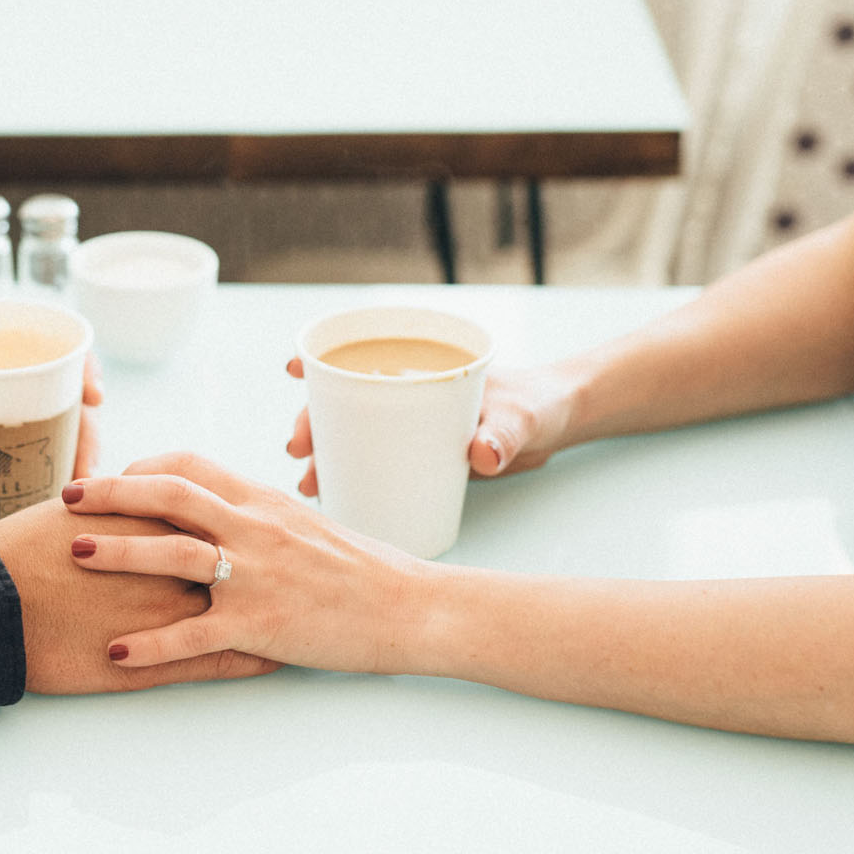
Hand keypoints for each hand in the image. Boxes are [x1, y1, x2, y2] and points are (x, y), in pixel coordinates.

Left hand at [0, 314, 104, 488]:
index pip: (55, 345)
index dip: (84, 367)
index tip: (93, 395)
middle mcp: (9, 376)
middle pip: (68, 396)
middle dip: (88, 432)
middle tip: (86, 471)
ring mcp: (8, 408)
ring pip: (60, 428)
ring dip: (74, 458)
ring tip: (76, 495)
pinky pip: (36, 453)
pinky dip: (50, 472)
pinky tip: (56, 500)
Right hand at [0, 496, 278, 692]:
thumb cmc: (16, 556)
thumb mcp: (67, 515)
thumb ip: (106, 505)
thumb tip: (118, 493)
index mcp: (149, 523)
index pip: (209, 513)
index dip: (235, 520)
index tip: (255, 523)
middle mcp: (169, 563)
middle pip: (236, 558)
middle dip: (267, 562)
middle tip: (291, 563)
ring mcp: (167, 614)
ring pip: (239, 610)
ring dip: (271, 613)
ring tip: (297, 613)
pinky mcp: (154, 660)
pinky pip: (216, 661)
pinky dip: (249, 662)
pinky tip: (272, 663)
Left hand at [62, 452, 432, 673]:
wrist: (412, 607)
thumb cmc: (362, 570)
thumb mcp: (307, 525)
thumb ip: (260, 516)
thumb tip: (220, 511)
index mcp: (263, 501)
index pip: (190, 465)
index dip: (143, 468)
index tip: (112, 480)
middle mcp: (255, 528)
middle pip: (169, 494)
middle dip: (111, 493)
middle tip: (68, 498)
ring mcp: (256, 575)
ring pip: (172, 552)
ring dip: (118, 550)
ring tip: (75, 554)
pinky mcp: (261, 624)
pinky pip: (191, 634)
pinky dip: (148, 645)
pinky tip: (114, 653)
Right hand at [284, 356, 576, 494]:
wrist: (556, 427)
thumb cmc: (538, 405)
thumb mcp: (522, 417)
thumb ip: (503, 435)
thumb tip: (482, 456)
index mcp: (423, 367)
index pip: (363, 353)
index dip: (323, 357)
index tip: (297, 367)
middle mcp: (407, 392)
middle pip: (344, 400)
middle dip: (312, 421)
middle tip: (299, 449)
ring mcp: (409, 424)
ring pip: (353, 435)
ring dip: (325, 457)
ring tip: (310, 484)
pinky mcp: (418, 455)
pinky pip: (375, 462)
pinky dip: (352, 477)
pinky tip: (334, 499)